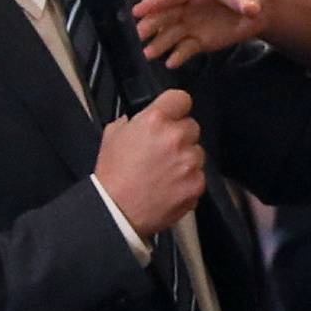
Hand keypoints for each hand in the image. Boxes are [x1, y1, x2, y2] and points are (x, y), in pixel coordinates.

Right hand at [93, 89, 204, 236]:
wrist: (116, 212)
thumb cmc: (113, 176)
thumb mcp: (112, 136)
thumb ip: (131, 121)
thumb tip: (140, 118)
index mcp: (155, 120)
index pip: (180, 98)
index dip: (175, 107)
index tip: (173, 114)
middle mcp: (176, 137)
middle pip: (191, 126)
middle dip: (180, 136)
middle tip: (162, 152)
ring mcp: (189, 161)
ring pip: (197, 152)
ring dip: (185, 159)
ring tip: (163, 173)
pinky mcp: (197, 183)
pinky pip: (198, 175)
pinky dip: (188, 181)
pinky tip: (169, 187)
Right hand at [134, 0, 275, 66]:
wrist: (260, 8)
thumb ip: (248, 2)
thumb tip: (251, 9)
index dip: (155, 2)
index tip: (136, 10)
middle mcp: (189, 6)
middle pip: (166, 15)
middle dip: (152, 24)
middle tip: (138, 35)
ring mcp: (193, 24)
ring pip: (172, 34)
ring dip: (159, 43)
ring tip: (148, 54)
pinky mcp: (200, 40)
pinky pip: (186, 48)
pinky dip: (179, 55)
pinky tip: (171, 63)